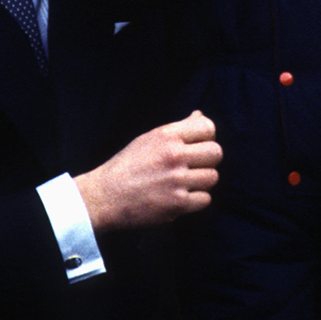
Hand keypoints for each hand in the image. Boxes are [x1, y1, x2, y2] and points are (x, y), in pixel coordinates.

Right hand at [74, 111, 221, 232]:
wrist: (104, 196)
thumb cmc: (127, 165)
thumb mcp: (150, 138)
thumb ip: (178, 128)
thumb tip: (200, 115)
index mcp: (167, 135)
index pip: (208, 127)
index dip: (207, 136)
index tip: (198, 145)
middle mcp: (174, 155)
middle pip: (216, 153)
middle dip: (208, 160)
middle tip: (194, 166)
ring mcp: (177, 180)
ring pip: (212, 177)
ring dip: (202, 181)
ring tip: (186, 182)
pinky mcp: (176, 204)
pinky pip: (205, 199)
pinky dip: (196, 200)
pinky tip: (182, 197)